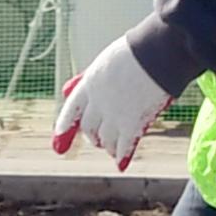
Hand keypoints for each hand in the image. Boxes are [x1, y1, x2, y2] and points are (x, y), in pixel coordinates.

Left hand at [51, 34, 173, 168]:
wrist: (156, 53)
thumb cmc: (137, 52)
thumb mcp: (107, 62)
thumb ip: (94, 78)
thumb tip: (74, 89)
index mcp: (89, 84)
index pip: (71, 110)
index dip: (64, 126)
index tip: (58, 139)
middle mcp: (97, 102)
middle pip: (89, 128)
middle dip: (93, 136)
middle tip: (99, 140)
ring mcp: (114, 114)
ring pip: (105, 140)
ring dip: (108, 146)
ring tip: (112, 150)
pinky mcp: (133, 123)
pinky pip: (124, 146)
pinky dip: (122, 156)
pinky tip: (121, 163)